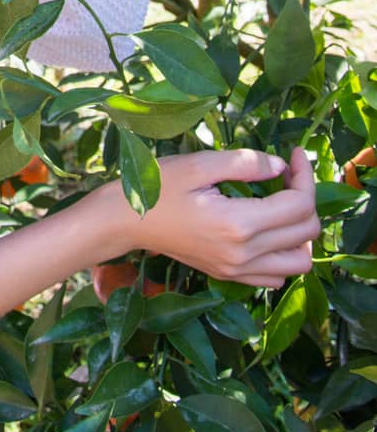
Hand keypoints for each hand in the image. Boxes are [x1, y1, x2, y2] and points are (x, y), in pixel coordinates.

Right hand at [115, 147, 319, 287]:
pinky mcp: (230, 276)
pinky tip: (268, 232)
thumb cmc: (159, 187)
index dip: (305, 175)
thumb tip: (280, 165)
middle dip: (306, 198)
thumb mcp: (199, 164)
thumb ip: (244, 163)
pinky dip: (285, 255)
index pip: (299, 204)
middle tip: (286, 174)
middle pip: (306, 232)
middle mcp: (244, 254)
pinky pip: (277, 277)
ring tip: (282, 206)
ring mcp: (237, 270)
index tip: (294, 154)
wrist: (126, 221)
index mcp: (239, 224)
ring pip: (300, 262)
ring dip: (301, 233)